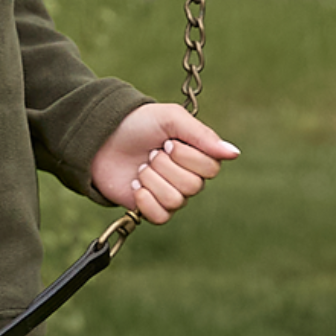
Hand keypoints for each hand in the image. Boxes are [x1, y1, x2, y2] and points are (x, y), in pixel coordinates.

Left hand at [89, 102, 238, 223]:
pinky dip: (145, 200)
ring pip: (176, 201)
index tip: (168, 142)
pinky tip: (135, 186)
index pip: (210, 169)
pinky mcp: (150, 208)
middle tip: (151, 153)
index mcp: (197, 155)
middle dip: (165, 167)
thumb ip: (202, 135)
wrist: (100, 137)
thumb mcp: (171, 118)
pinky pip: (160, 217)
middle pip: (193, 187)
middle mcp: (187, 176)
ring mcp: (169, 193)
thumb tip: (235, 153)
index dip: (188, 157)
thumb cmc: (138, 123)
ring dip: (152, 181)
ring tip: (141, 167)